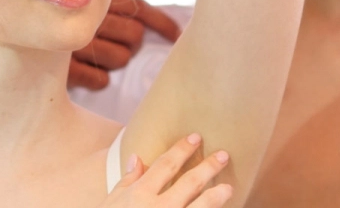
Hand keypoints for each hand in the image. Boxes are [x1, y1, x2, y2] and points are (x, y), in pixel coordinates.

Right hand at [69, 0, 182, 89]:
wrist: (22, 46)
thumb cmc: (62, 22)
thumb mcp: (88, 7)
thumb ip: (116, 11)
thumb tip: (160, 27)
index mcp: (98, 1)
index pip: (139, 9)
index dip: (161, 23)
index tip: (176, 36)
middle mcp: (90, 19)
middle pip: (134, 36)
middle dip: (133, 45)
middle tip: (120, 46)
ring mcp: (78, 43)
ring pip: (121, 59)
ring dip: (116, 62)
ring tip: (100, 58)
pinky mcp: (68, 68)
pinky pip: (100, 80)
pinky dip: (98, 80)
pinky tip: (89, 74)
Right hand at [100, 134, 232, 207]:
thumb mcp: (111, 203)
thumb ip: (127, 182)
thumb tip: (137, 158)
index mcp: (139, 195)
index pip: (166, 165)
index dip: (182, 149)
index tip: (196, 138)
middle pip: (190, 183)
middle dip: (208, 168)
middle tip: (224, 155)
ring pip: (200, 207)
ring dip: (216, 197)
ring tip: (228, 189)